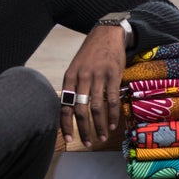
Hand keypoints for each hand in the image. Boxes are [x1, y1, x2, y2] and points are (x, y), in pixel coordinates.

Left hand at [60, 25, 126, 147]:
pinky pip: (112, 100)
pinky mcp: (113, 76)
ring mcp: (98, 77)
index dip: (66, 124)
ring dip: (100, 126)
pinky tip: (113, 125)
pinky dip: (112, 115)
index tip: (69, 138)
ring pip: (96, 108)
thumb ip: (73, 87)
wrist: (106, 34)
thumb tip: (69, 110)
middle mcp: (82, 78)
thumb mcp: (75, 68)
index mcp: (69, 77)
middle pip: (80, 110)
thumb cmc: (90, 54)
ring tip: (101, 137)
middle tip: (87, 143)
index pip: (65, 105)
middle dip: (83, 130)